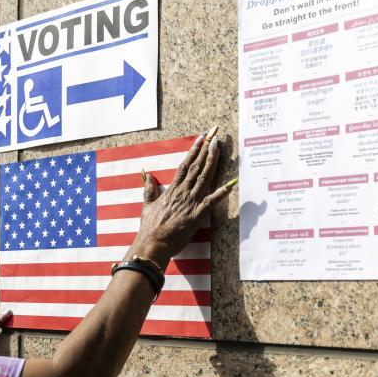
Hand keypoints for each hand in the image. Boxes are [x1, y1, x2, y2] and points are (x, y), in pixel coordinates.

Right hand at [133, 128, 232, 264]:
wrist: (153, 242)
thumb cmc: (150, 227)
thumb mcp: (147, 205)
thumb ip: (148, 190)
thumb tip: (146, 176)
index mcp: (172, 189)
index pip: (185, 165)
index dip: (194, 150)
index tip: (201, 138)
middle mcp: (183, 192)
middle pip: (196, 166)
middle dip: (206, 149)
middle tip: (215, 134)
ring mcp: (190, 202)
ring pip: (204, 177)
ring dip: (212, 161)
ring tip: (219, 146)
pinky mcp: (197, 215)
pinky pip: (211, 202)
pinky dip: (221, 193)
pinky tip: (231, 183)